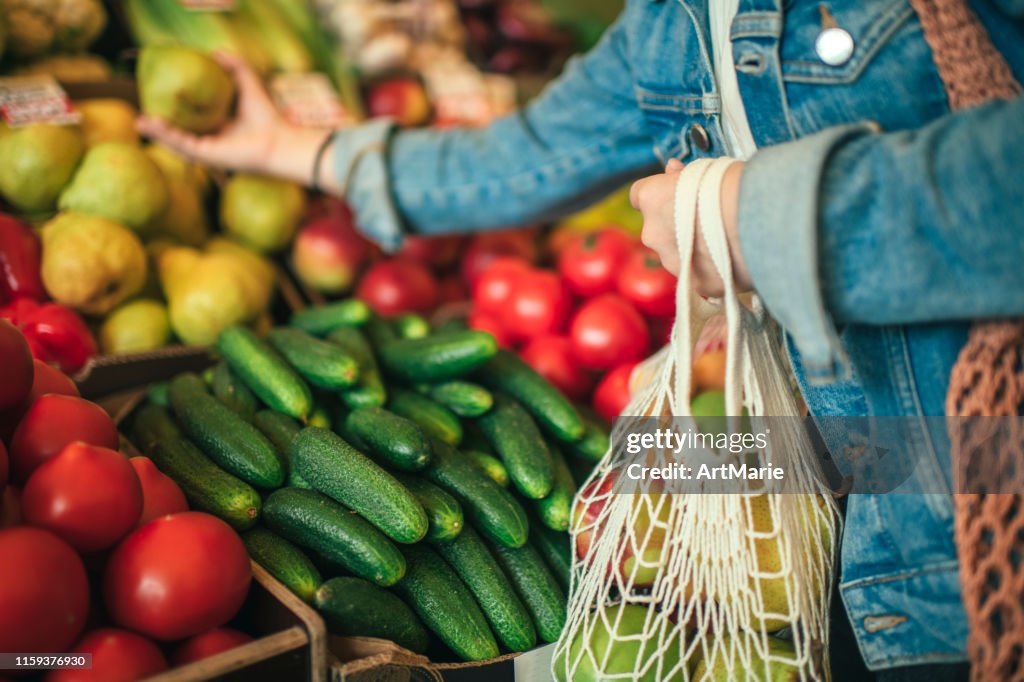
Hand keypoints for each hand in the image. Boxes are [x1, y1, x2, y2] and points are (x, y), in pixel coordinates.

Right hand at [136, 53, 336, 187]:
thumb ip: (236, 67)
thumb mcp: (249, 84)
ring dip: (157, 132)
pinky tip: (151, 125)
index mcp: (220, 127)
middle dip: (160, 125)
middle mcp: (212, 139)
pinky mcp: (206, 156)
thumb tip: (216, 51)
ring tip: (139, 120)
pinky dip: (165, 136)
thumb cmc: (267, 117)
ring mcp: (207, 150)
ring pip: (176, 141)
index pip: (192, 118)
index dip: (175, 109)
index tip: (158, 95)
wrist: (277, 141)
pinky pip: (181, 145)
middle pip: (179, 132)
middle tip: (141, 111)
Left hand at [629, 158, 750, 297]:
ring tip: (726, 240)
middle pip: (659, 229)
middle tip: (709, 219)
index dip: (658, 196)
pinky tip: (734, 259)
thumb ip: (682, 176)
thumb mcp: (707, 169)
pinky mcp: (696, 285)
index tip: (673, 195)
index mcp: (652, 198)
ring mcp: (672, 262)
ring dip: (694, 250)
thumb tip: (673, 170)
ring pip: (677, 255)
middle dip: (677, 226)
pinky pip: (700, 276)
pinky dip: (712, 270)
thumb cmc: (737, 187)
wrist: (763, 222)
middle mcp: (653, 233)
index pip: (640, 195)